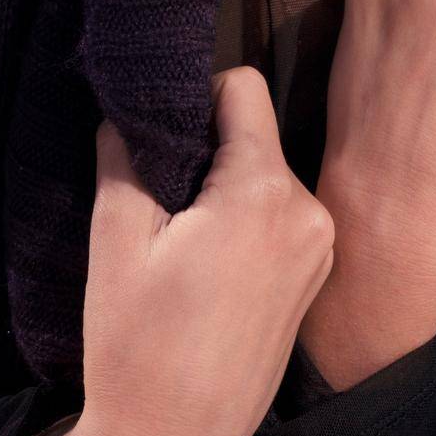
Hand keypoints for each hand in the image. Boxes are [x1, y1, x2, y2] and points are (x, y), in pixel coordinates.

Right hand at [71, 66, 335, 435]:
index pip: (243, 87)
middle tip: (164, 198)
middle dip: (208, 149)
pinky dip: (245, 218)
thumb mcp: (116, 240)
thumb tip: (126, 107)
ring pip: (266, 172)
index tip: (162, 141)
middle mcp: (308, 213)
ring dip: (226, 186)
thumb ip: (123, 154)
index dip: (195, 99)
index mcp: (264, 194)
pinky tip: (209, 266)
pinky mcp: (314, 279)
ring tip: (183, 240)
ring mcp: (319, 249)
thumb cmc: (139, 348)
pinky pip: (280, 213)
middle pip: (255, 133)